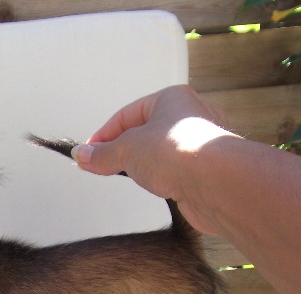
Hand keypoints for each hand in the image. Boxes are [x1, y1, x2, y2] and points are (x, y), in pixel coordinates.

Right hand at [72, 85, 235, 234]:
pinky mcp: (206, 172)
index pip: (129, 114)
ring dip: (146, 164)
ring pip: (164, 152)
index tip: (89, 152)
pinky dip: (163, 179)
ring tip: (130, 176)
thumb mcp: (127, 150)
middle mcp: (191, 117)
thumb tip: (83, 155)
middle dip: (125, 148)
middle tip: (105, 164)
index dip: (105, 134)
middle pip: (147, 131)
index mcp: (172, 98)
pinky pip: (178, 171)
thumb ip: (103, 154)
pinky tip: (156, 188)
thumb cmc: (179, 151)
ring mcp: (200, 146)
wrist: (217, 183)